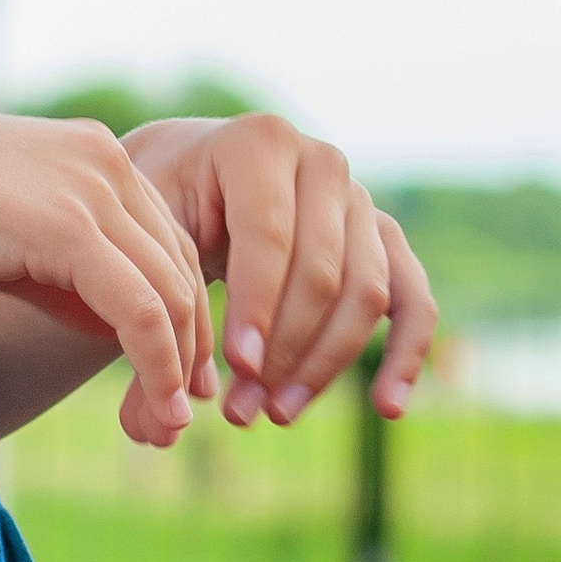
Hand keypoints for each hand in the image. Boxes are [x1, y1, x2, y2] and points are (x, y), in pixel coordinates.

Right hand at [0, 108, 215, 447]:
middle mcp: (106, 161)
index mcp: (93, 152)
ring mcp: (90, 189)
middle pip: (183, 267)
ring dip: (177, 369)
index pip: (168, 241)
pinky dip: (158, 366)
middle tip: (176, 416)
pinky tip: (156, 408)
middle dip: (190, 348)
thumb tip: (106, 320)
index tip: (175, 379)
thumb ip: (60, 263)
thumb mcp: (4, 229)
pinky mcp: (67, 227)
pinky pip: (141, 310)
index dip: (183, 316)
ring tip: (166, 426)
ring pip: (172, 293)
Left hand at [123, 115, 434, 428]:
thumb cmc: (162, 209)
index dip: (256, 306)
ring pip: (365, 293)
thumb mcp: (146, 237)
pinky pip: (413, 298)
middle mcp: (322, 163)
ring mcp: (361, 200)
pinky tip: (386, 407)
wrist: (193, 178)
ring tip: (276, 415)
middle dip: (284, 350)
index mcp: (260, 144)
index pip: (269, 235)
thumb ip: (152, 312)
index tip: (236, 369)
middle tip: (242, 410)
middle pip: (322, 271)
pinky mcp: (384, 239)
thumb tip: (164, 417)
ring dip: (324, 364)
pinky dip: (407, 353)